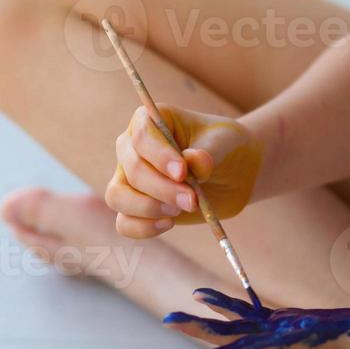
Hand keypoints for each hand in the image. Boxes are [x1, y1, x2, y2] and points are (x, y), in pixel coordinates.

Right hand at [105, 104, 262, 238]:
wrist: (232, 173)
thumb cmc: (223, 148)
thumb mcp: (222, 143)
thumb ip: (207, 152)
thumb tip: (192, 161)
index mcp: (148, 120)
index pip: (142, 136)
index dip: (159, 156)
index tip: (182, 172)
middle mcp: (131, 148)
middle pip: (132, 169)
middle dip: (162, 188)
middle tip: (192, 200)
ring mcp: (128, 178)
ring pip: (117, 196)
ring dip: (147, 208)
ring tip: (179, 210)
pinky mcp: (135, 207)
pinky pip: (124, 223)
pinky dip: (143, 228)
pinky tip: (169, 223)